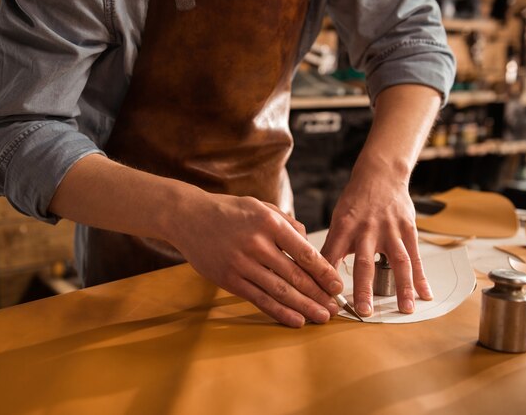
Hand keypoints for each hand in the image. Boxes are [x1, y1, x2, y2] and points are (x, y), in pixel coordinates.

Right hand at [169, 192, 343, 327]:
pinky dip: (279, 312)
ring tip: (322, 317)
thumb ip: (287, 223)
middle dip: (319, 294)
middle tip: (335, 308)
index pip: (305, 253)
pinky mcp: (228, 278)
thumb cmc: (228, 211)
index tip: (337, 286)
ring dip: (304, 307)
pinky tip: (296, 320)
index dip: (324, 273)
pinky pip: (258, 299)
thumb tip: (309, 244)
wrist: (188, 217)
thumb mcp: (260, 206)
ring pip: (279, 290)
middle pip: (295, 275)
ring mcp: (241, 263)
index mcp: (269, 222)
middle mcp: (256, 243)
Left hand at [320, 168, 432, 317]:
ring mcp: (390, 230)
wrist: (381, 175)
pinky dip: (421, 277)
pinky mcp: (407, 229)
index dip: (327, 278)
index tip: (325, 300)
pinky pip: (415, 256)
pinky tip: (425, 294)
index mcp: (343, 227)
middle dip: (364, 289)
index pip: (331, 256)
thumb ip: (333, 247)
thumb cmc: (355, 201)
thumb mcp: (338, 220)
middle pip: (364, 263)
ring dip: (402, 287)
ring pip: (398, 261)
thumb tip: (319, 275)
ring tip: (404, 310)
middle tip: (364, 312)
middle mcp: (366, 229)